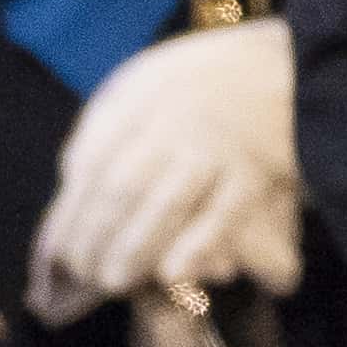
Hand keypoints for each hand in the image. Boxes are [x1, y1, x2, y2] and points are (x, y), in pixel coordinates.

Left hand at [25, 17, 302, 320]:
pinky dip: (195, 245)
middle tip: (84, 273)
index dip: (71, 213)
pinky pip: (221, 214)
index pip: (91, 162)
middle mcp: (173, 118)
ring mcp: (215, 145)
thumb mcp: (147, 81)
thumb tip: (70, 186)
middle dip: (95, 237)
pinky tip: (171, 274)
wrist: (287, 64)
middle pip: (121, 187)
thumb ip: (109, 127)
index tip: (59, 250)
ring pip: (164, 203)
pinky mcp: (255, 170)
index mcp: (139, 93)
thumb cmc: (204, 82)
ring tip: (113, 282)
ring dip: (132, 248)